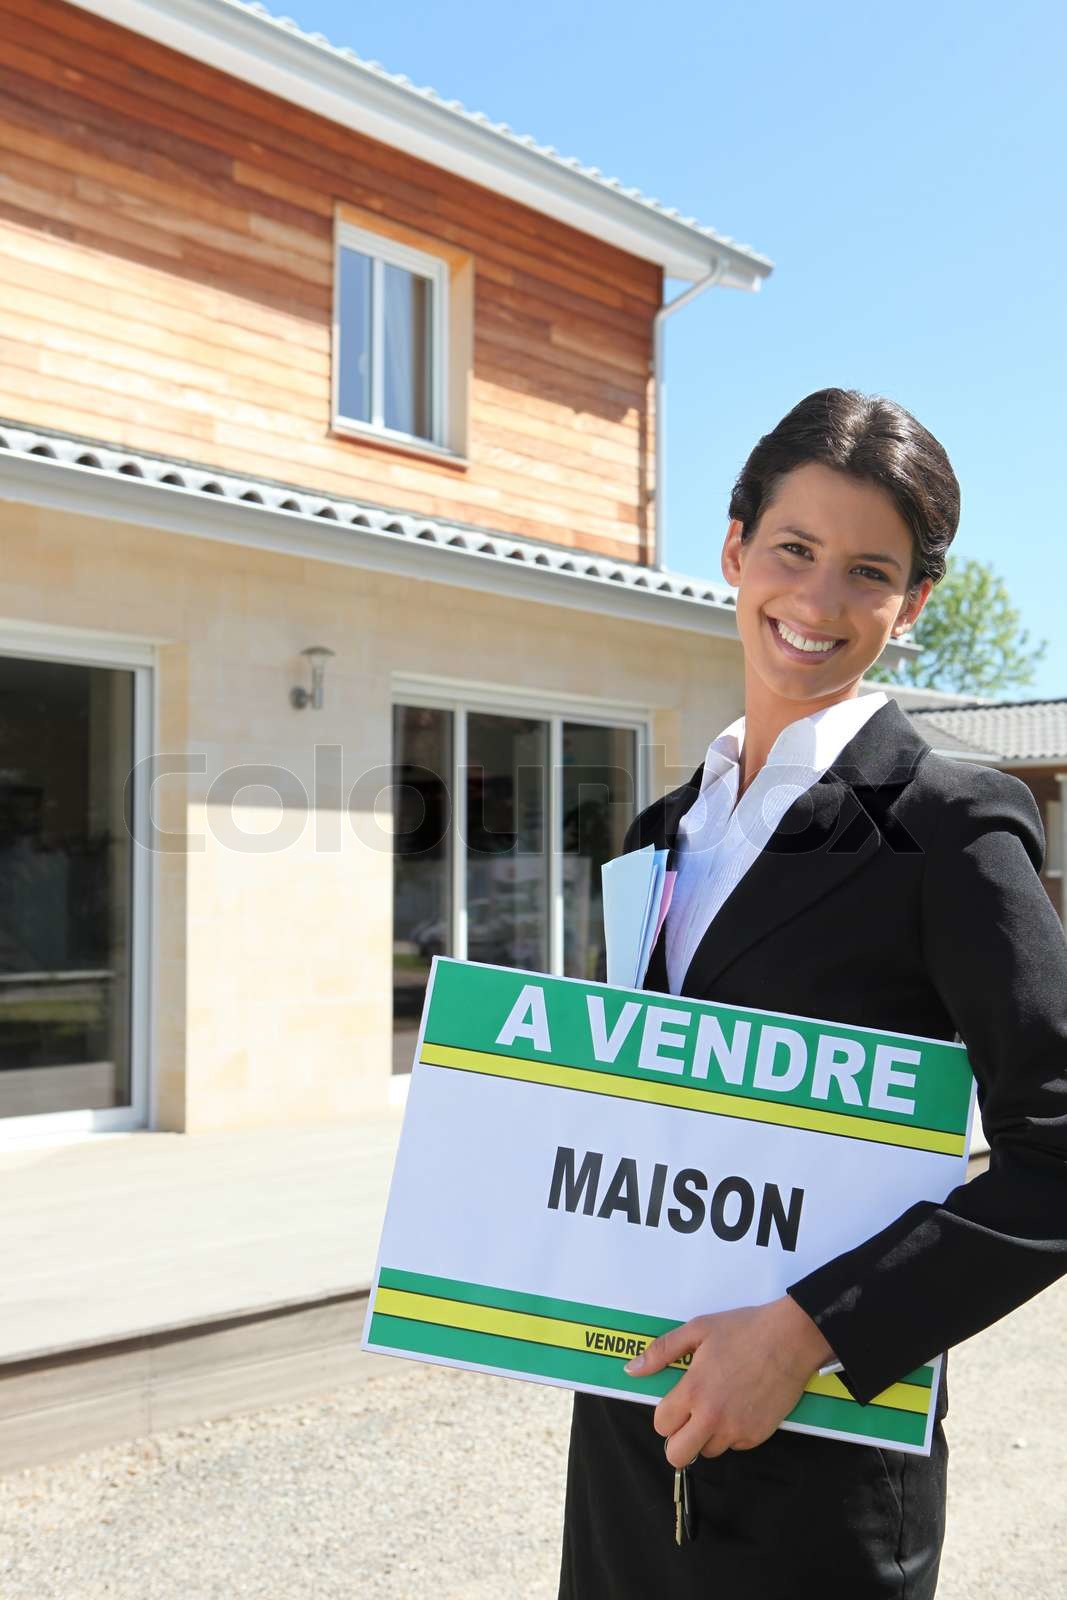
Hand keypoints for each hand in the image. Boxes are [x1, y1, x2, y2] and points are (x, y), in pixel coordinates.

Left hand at [624, 1295, 833, 1466]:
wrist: (791, 1339)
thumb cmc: (744, 1330)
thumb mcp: (697, 1330)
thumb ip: (662, 1351)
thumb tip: (632, 1369)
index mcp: (693, 1391)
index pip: (661, 1425)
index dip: (665, 1414)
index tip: (676, 1402)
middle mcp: (712, 1417)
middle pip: (677, 1455)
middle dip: (677, 1440)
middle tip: (688, 1419)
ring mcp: (736, 1430)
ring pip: (707, 1451)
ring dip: (706, 1436)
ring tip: (718, 1406)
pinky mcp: (758, 1436)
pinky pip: (735, 1446)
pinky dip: (732, 1434)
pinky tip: (740, 1407)